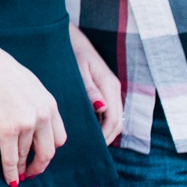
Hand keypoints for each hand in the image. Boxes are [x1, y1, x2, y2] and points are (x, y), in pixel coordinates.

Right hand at [0, 34, 66, 186]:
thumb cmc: (1, 71)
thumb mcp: (31, 85)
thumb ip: (39, 105)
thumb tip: (39, 125)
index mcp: (50, 104)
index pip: (58, 138)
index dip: (49, 152)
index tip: (41, 158)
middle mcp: (42, 115)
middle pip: (47, 152)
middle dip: (39, 166)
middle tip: (31, 173)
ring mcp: (25, 123)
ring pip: (25, 155)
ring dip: (21, 167)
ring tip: (17, 174)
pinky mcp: (6, 129)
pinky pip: (11, 158)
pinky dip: (10, 171)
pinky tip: (9, 178)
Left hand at [69, 23, 123, 144]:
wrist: (69, 34)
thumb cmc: (71, 50)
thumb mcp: (79, 69)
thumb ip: (90, 89)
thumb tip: (102, 108)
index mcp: (110, 86)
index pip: (115, 120)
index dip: (105, 137)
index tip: (91, 148)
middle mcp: (113, 89)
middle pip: (117, 122)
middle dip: (105, 138)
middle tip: (87, 152)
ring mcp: (109, 89)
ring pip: (113, 118)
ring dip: (103, 131)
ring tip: (85, 143)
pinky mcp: (102, 89)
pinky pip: (106, 111)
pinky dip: (100, 122)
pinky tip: (85, 128)